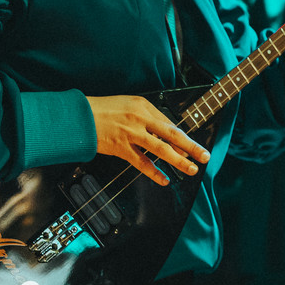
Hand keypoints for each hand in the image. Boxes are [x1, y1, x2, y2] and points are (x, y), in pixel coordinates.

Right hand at [86, 95, 210, 186]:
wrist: (79, 116)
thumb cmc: (101, 110)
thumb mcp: (127, 104)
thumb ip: (144, 116)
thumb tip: (161, 131)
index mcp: (143, 105)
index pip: (168, 123)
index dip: (183, 137)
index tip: (193, 146)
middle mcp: (140, 118)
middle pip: (172, 134)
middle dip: (191, 146)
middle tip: (204, 156)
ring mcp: (131, 133)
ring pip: (161, 149)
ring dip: (178, 161)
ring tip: (191, 170)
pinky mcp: (121, 147)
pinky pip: (142, 163)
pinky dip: (154, 173)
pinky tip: (164, 180)